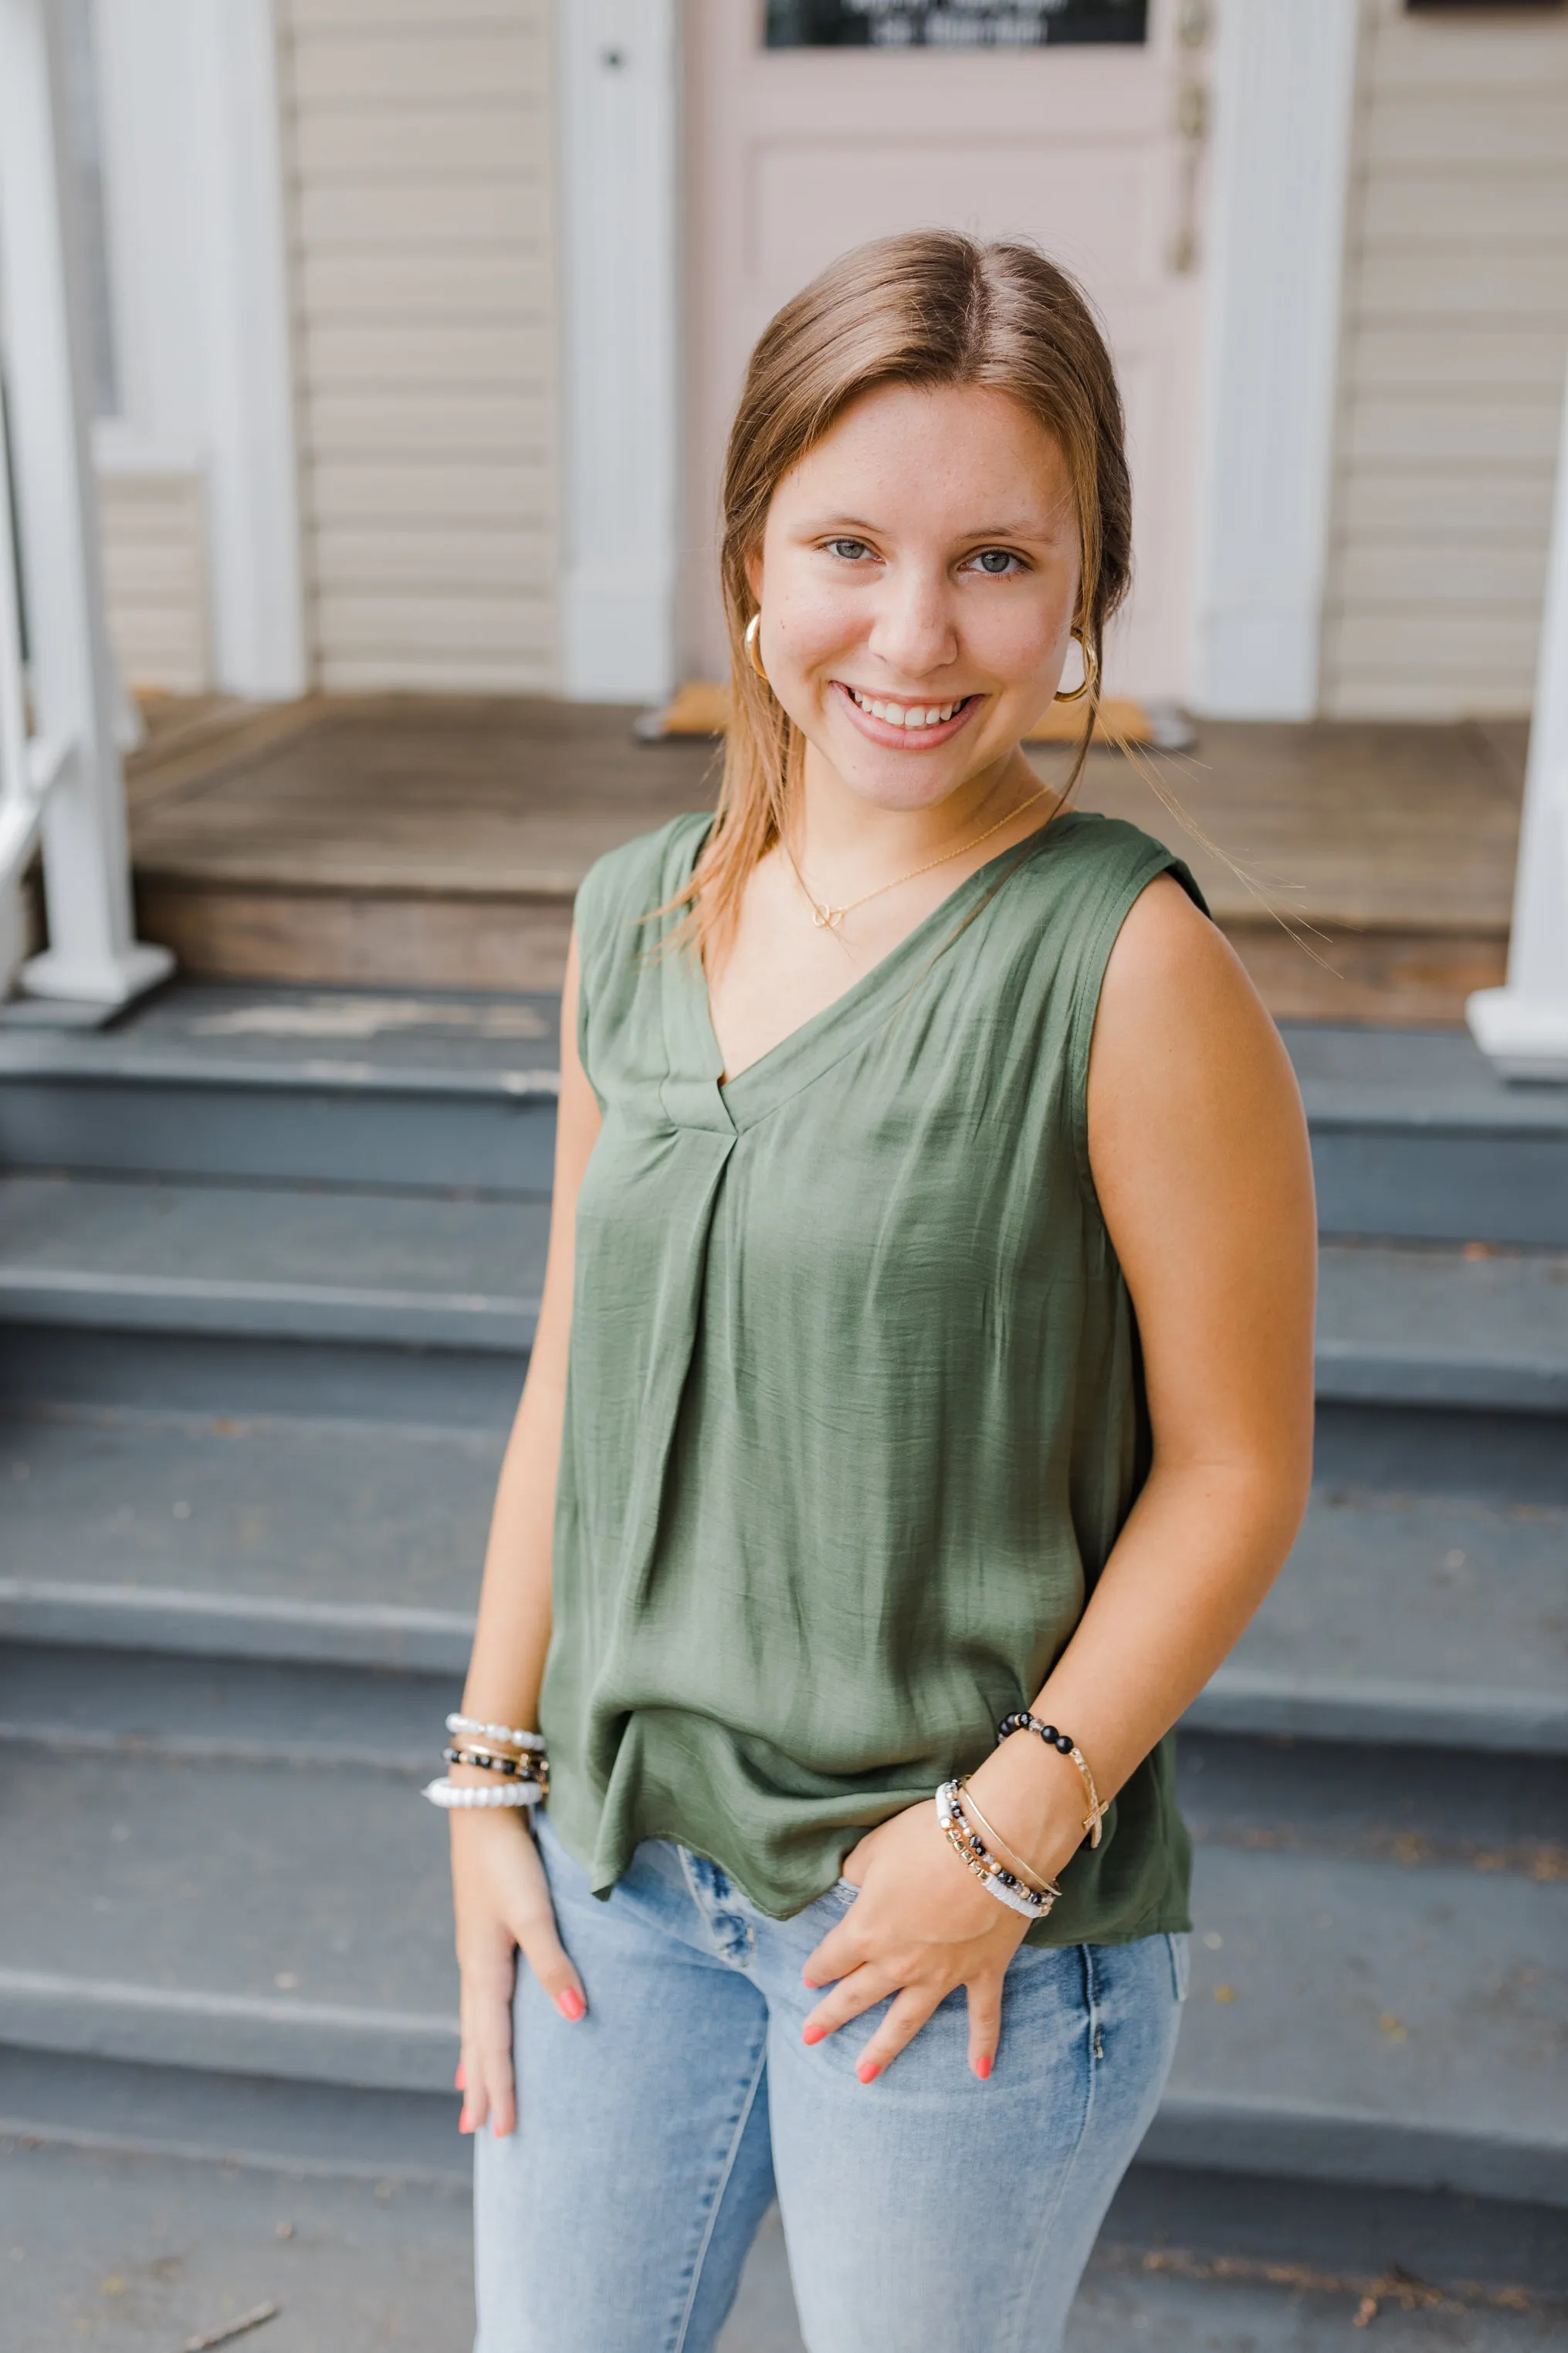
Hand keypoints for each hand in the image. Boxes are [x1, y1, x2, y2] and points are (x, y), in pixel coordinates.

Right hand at [450, 1811, 585, 2137]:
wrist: (484, 1809)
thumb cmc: (509, 1861)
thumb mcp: (534, 1913)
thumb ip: (555, 1965)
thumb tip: (576, 2019)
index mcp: (484, 1969)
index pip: (493, 2044)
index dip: (499, 2087)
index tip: (502, 2130)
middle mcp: (474, 1966)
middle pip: (476, 2040)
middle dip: (480, 2085)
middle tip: (478, 2131)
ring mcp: (475, 1950)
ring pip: (473, 2020)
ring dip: (474, 2059)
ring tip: (469, 2092)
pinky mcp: (482, 1934)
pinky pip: (477, 1997)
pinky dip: (476, 2024)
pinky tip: (480, 2023)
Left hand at [799, 1795, 1031, 2084]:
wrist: (995, 1844)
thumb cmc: (928, 1836)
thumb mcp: (876, 1846)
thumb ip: (855, 1870)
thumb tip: (848, 1881)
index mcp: (866, 1931)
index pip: (832, 1957)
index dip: (818, 1966)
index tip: (808, 1977)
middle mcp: (899, 1963)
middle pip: (857, 1996)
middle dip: (830, 2017)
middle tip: (808, 2038)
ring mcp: (942, 1974)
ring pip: (906, 2020)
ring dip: (884, 2050)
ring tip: (864, 2076)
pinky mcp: (982, 1972)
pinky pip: (982, 2016)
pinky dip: (983, 2045)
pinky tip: (980, 2071)